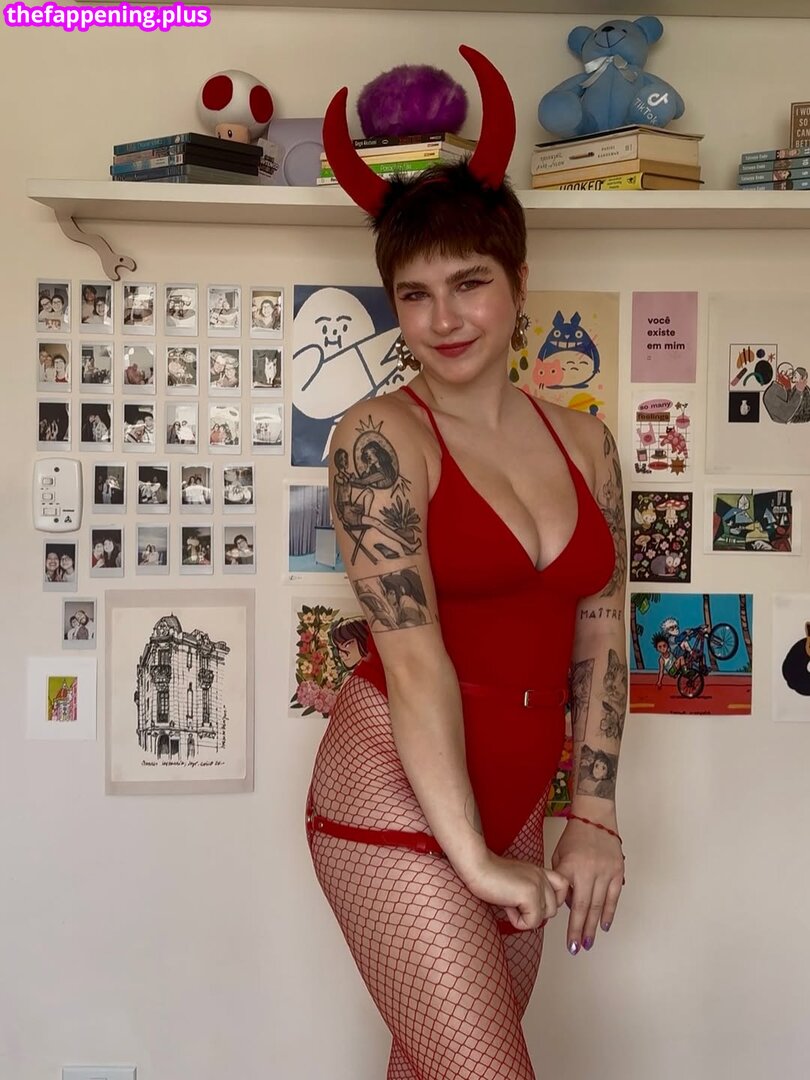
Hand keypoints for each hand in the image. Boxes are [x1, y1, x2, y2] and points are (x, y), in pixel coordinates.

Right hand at [464, 852, 569, 931]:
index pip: (563, 887)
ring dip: (526, 917)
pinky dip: (517, 921)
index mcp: (539, 871)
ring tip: (509, 903)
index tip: (531, 902)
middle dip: (534, 913)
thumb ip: (529, 893)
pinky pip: (532, 923)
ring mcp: (538, 884)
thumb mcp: (515, 882)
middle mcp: (542, 876)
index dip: (549, 900)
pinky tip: (506, 906)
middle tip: (514, 903)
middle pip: (553, 909)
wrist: (476, 866)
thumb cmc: (489, 875)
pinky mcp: (530, 894)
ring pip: (545, 917)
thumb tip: (534, 916)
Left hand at [551, 817, 623, 953]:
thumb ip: (561, 879)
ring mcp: (605, 871)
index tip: (561, 930)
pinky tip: (604, 926)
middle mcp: (588, 871)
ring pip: (599, 905)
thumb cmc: (574, 837)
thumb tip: (564, 903)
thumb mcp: (559, 856)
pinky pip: (614, 896)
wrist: (595, 818)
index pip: (564, 898)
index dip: (563, 917)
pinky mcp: (618, 871)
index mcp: (570, 867)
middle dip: (579, 930)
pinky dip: (609, 912)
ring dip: (593, 926)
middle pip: (583, 907)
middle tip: (575, 948)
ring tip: (588, 943)